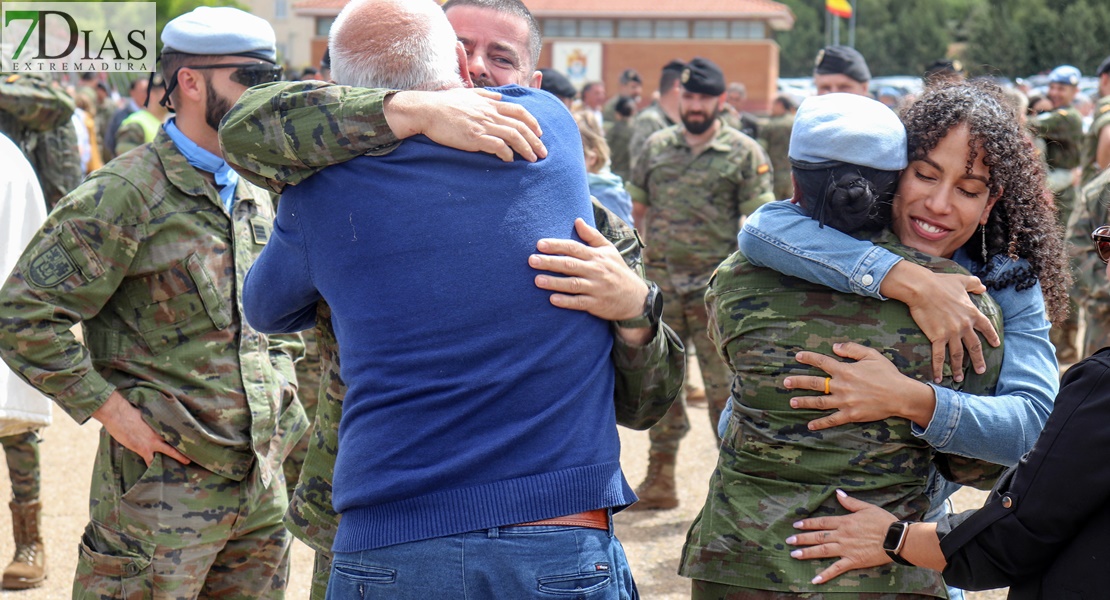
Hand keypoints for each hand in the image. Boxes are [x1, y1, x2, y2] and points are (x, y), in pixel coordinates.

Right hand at [92, 391, 190, 466]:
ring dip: (176, 458)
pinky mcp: (143, 449)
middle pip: (177, 441)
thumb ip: (151, 417)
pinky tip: (157, 474)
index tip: (190, 437)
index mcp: (161, 423)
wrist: (118, 414)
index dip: (182, 435)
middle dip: (186, 447)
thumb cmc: (129, 411)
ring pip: (169, 452)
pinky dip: (152, 467)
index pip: (175, 430)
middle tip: (194, 452)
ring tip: (184, 464)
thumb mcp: (144, 413)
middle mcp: (160, 433)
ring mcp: (152, 442)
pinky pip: (150, 461)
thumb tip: (152, 415)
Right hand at [384, 88, 546, 161]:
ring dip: (526, 149)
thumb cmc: (444, 103)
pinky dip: (507, 154)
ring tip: (533, 159)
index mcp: (489, 103)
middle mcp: (490, 113)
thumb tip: (499, 96)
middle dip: (535, 140)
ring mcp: (483, 125)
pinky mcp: (474, 137)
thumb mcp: (467, 93)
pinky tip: (510, 160)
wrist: (427, 110)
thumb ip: (485, 95)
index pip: (519, 111)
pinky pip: (498, 146)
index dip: (533, 122)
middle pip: (521, 126)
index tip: (540, 133)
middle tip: (543, 152)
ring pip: (514, 136)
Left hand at [530, 218, 652, 344]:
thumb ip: (592, 236)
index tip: (539, 244)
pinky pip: (579, 302)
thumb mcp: (609, 250)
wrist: (635, 298)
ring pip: (573, 284)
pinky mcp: (596, 304)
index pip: (574, 248)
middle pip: (570, 264)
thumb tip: (577, 220)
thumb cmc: (617, 271)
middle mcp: (596, 271)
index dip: (557, 245)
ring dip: (554, 282)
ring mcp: (596, 288)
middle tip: (532, 260)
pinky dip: (566, 301)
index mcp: (596, 256)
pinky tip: (552, 299)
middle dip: (550, 262)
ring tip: (537, 280)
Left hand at [784, 342, 935, 429]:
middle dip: (798, 382)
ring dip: (803, 402)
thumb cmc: (887, 374)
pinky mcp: (850, 415)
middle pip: (814, 383)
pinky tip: (809, 425)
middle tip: (785, 382)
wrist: (900, 395)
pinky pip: (831, 420)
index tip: (797, 356)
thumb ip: (852, 349)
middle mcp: (841, 386)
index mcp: (845, 370)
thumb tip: (834, 347)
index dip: (809, 358)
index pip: (822, 362)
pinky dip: (820, 423)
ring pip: (818, 402)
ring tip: (791, 402)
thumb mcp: (871, 355)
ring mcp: (844, 402)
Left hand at [786, 489, 895, 583]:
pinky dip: (825, 574)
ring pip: (823, 551)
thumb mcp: (867, 507)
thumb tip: (837, 493)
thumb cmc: (884, 521)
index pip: (822, 522)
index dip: (808, 523)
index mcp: (845, 522)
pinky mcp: (853, 561)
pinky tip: (814, 579)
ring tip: (794, 555)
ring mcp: (846, 549)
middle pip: (818, 536)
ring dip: (807, 553)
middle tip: (788, 540)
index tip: (796, 525)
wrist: (896, 538)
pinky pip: (836, 569)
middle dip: (802, 538)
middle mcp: (842, 535)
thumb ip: (850, 502)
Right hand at [881, 262, 999, 382]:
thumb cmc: (940, 283)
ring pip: (957, 354)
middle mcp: (964, 326)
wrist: (922, 288)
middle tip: (981, 370)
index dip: (991, 336)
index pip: (986, 327)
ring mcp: (951, 333)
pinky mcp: (937, 337)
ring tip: (960, 379)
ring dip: (958, 368)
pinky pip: (938, 356)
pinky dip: (938, 368)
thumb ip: (974, 284)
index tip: (995, 345)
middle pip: (974, 346)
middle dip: (978, 360)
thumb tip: (983, 287)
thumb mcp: (962, 280)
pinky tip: (937, 377)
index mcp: (972, 313)